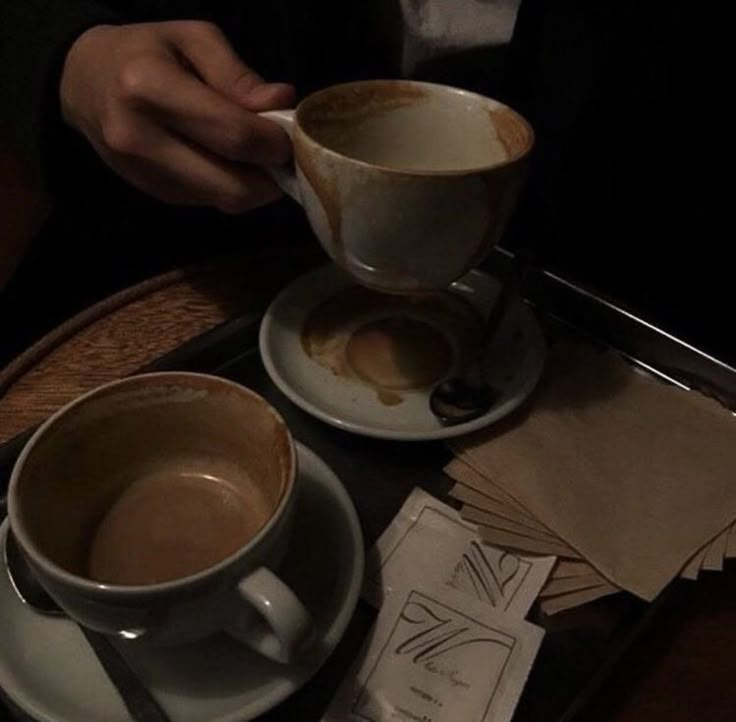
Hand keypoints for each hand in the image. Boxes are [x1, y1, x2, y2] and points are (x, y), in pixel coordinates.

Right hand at [59, 21, 295, 212]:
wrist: (84, 82)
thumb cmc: (144, 51)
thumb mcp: (192, 38)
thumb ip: (238, 74)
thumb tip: (281, 103)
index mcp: (148, 89)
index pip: (232, 135)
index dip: (273, 143)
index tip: (290, 136)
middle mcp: (141, 140)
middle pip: (232, 185)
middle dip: (271, 176)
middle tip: (283, 156)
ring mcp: (145, 175)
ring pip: (225, 200)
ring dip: (255, 186)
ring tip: (261, 157)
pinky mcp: (155, 195)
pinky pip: (211, 201)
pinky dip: (232, 186)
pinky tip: (233, 163)